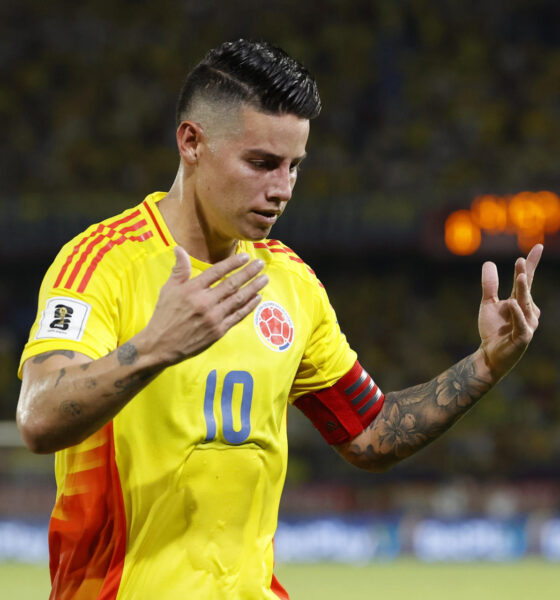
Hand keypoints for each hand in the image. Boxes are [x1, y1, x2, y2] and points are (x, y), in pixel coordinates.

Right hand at [143, 246, 267, 364]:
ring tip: (265, 278)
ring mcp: (213, 318)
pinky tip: (258, 298)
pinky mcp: (218, 331)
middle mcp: (205, 302)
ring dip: (253, 288)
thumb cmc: (164, 315)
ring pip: (238, 299)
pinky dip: (249, 306)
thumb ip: (179, 269)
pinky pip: (238, 316)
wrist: (161, 345)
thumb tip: (180, 249)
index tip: (245, 256)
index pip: (217, 272)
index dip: (233, 263)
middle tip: (260, 264)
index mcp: (192, 290)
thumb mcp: (168, 289)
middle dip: (248, 273)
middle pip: (232, 284)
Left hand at [478, 244, 541, 379]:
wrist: (489, 355)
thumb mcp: (488, 304)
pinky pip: (521, 323)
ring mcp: (528, 325)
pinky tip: (512, 303)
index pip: (527, 280)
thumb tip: (489, 262)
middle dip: (524, 275)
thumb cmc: (492, 330)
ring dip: (522, 291)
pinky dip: (517, 313)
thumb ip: (489, 285)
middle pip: (525, 290)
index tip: (537, 247)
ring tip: (519, 276)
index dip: (531, 264)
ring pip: (525, 305)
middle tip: (521, 260)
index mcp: (521, 302)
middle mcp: (529, 311)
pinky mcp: (523, 338)